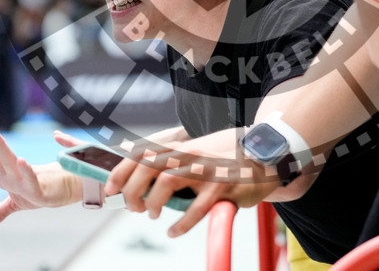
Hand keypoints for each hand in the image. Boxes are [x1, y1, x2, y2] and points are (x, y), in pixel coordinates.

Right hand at [0, 112, 80, 229]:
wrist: (63, 196)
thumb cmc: (38, 191)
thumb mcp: (14, 201)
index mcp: (0, 176)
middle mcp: (7, 180)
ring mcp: (21, 186)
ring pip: (8, 162)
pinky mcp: (38, 193)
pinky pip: (30, 180)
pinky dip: (25, 171)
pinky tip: (20, 160)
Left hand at [111, 130, 279, 237]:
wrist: (268, 153)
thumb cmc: (232, 154)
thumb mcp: (202, 149)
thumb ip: (178, 160)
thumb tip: (151, 177)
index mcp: (184, 146)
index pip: (143, 154)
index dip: (121, 170)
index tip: (110, 188)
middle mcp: (191, 155)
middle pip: (148, 168)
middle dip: (133, 191)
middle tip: (134, 207)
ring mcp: (206, 171)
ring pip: (165, 185)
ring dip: (153, 204)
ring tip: (152, 215)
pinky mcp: (222, 188)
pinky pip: (194, 210)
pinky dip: (179, 225)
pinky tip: (173, 231)